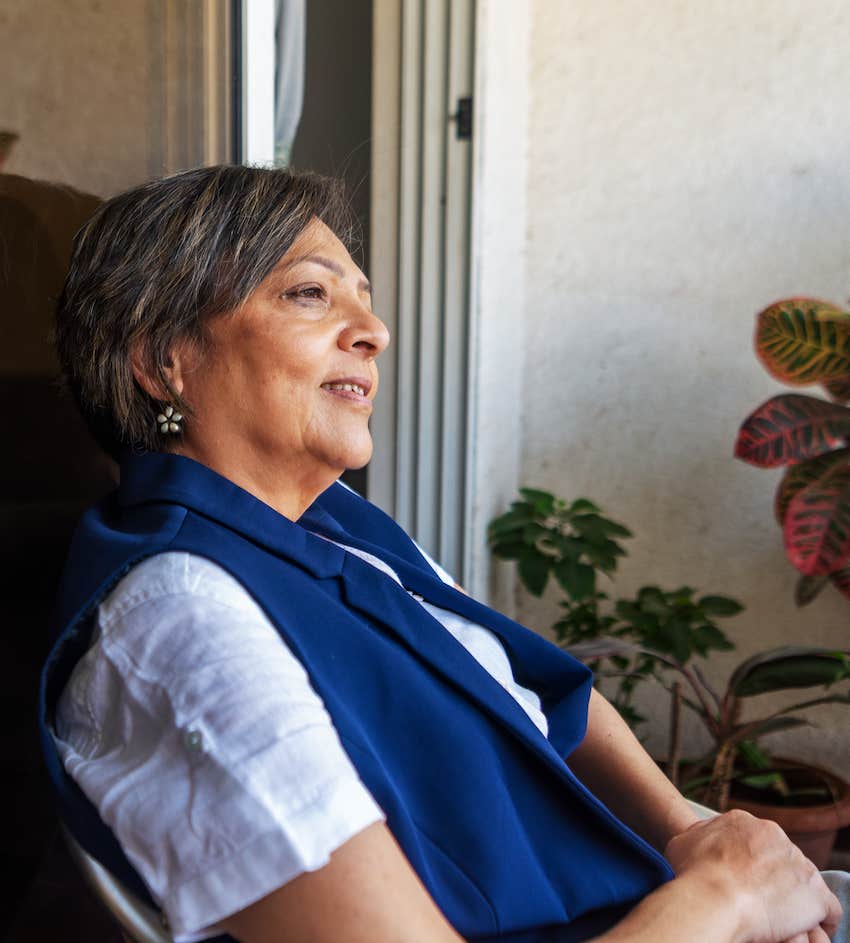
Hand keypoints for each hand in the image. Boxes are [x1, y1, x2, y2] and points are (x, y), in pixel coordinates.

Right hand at [664, 810, 840, 942]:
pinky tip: (803, 931)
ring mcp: (799, 863)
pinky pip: (828, 909)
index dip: (746, 862)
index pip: (752, 840)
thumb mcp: (682, 841)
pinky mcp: (817, 894)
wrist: (715, 896)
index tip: (739, 878)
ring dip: (792, 898)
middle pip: (778, 857)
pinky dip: (820, 921)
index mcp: (743, 822)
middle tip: (755, 900)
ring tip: (776, 920)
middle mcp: (774, 835)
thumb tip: (702, 839)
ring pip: (801, 881)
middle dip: (770, 877)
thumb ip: (699, 836)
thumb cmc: (694, 873)